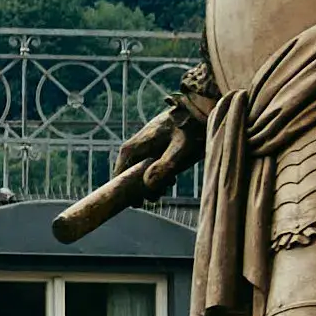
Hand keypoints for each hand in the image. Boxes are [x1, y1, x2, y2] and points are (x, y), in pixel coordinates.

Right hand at [56, 76, 202, 238]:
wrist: (197, 110)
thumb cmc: (189, 129)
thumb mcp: (179, 150)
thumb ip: (164, 166)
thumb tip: (148, 185)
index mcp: (132, 149)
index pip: (118, 177)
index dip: (123, 193)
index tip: (133, 205)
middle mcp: (132, 149)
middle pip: (129, 177)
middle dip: (143, 190)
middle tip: (160, 196)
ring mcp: (142, 147)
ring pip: (140, 173)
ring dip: (152, 183)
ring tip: (170, 184)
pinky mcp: (151, 148)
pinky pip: (147, 167)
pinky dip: (157, 175)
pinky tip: (172, 176)